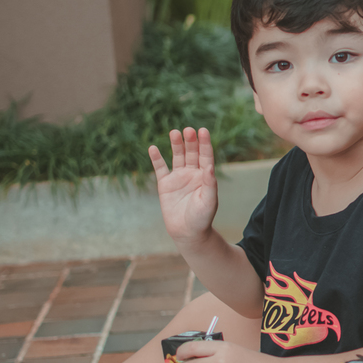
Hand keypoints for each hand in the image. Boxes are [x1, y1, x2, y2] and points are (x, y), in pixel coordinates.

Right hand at [149, 127, 217, 246]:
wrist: (187, 232)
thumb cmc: (202, 218)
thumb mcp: (209, 201)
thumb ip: (209, 184)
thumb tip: (210, 167)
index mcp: (205, 176)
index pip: (205, 156)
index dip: (205, 143)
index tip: (203, 131)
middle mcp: (192, 173)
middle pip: (192, 153)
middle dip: (190, 141)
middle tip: (188, 130)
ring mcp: (178, 177)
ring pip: (177, 156)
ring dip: (176, 145)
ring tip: (174, 132)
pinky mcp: (165, 184)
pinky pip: (160, 168)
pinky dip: (156, 158)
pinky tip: (153, 148)